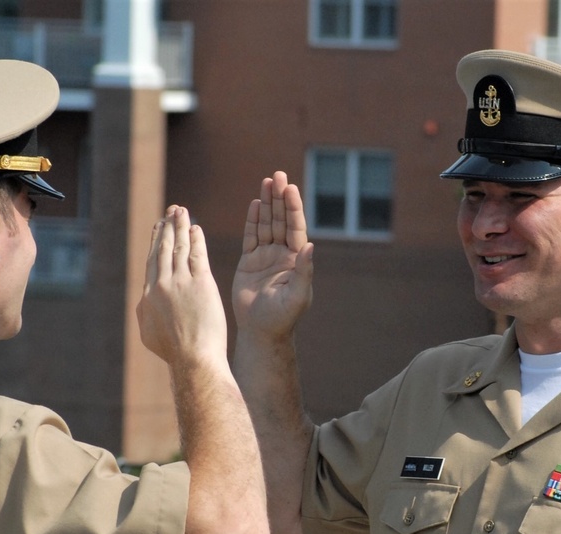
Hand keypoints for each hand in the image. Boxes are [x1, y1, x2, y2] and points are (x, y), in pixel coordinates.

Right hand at [137, 205, 227, 366]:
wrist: (194, 359)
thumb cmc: (175, 353)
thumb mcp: (150, 333)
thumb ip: (146, 313)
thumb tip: (144, 302)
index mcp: (148, 296)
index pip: (153, 262)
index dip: (156, 243)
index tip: (159, 228)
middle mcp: (161, 285)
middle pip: (163, 249)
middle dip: (166, 228)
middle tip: (170, 212)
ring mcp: (180, 283)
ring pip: (178, 247)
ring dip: (180, 227)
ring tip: (182, 211)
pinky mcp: (201, 284)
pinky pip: (197, 255)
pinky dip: (195, 239)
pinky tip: (196, 228)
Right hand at [232, 171, 313, 340]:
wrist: (261, 331)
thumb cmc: (282, 318)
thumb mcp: (297, 296)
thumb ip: (304, 271)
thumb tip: (310, 246)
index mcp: (296, 260)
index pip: (295, 228)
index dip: (293, 207)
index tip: (290, 188)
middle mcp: (283, 255)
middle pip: (281, 220)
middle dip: (280, 198)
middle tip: (278, 175)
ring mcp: (266, 256)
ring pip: (267, 224)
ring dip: (267, 203)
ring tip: (267, 181)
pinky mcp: (250, 262)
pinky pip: (251, 236)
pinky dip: (253, 220)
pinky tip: (256, 203)